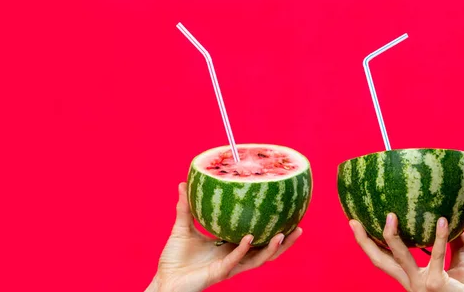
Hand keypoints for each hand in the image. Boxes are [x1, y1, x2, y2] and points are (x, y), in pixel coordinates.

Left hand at [146, 182, 302, 291]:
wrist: (164, 281)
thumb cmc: (174, 258)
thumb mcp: (182, 227)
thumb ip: (185, 207)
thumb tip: (183, 183)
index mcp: (228, 247)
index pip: (256, 238)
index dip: (270, 229)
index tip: (285, 214)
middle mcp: (233, 258)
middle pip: (265, 251)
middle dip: (284, 242)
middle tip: (300, 227)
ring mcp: (228, 266)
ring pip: (257, 259)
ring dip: (272, 249)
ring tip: (285, 234)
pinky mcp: (219, 273)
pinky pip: (235, 260)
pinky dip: (243, 249)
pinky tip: (251, 238)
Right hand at [350, 213, 463, 291]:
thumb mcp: (460, 267)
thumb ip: (455, 247)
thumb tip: (456, 222)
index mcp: (410, 279)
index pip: (383, 259)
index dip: (367, 244)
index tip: (354, 224)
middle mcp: (410, 282)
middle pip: (379, 261)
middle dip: (364, 242)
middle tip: (353, 222)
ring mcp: (422, 284)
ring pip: (399, 258)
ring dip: (392, 237)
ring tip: (391, 216)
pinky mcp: (437, 283)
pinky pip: (437, 256)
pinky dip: (440, 237)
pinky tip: (442, 221)